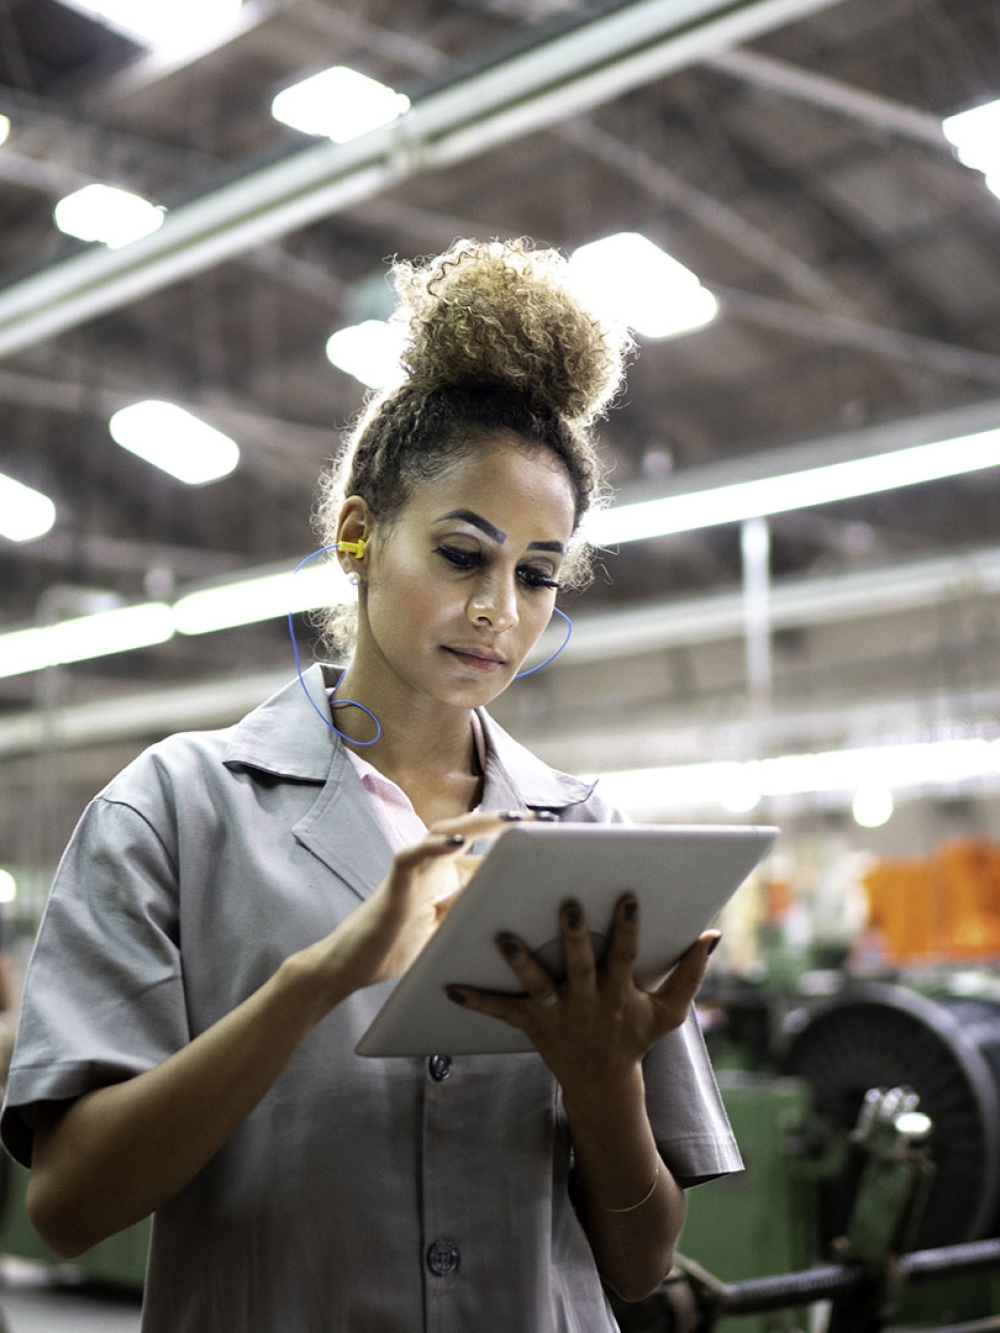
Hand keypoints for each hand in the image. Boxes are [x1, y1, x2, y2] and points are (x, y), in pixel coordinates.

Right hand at [290, 810, 525, 1015]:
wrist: (350, 966)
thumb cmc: (397, 948)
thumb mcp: (448, 933)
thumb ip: (473, 918)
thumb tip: (515, 917)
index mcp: (446, 876)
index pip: (485, 852)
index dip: (517, 845)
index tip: (551, 839)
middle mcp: (431, 865)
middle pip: (470, 831)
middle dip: (506, 823)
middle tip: (543, 820)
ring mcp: (412, 870)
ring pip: (444, 832)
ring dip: (478, 824)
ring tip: (511, 820)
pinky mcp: (394, 883)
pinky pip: (412, 856)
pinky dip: (433, 847)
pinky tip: (456, 842)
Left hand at [446, 895, 719, 1091]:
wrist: (602, 1085)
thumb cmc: (634, 1037)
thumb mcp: (668, 1012)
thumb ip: (690, 974)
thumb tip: (712, 935)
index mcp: (619, 994)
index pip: (626, 956)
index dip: (629, 928)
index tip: (628, 896)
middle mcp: (587, 1003)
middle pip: (580, 967)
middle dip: (573, 937)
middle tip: (567, 904)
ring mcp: (557, 1015)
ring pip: (537, 986)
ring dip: (520, 962)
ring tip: (503, 936)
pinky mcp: (531, 1024)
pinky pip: (500, 1011)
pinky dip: (476, 999)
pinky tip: (448, 984)